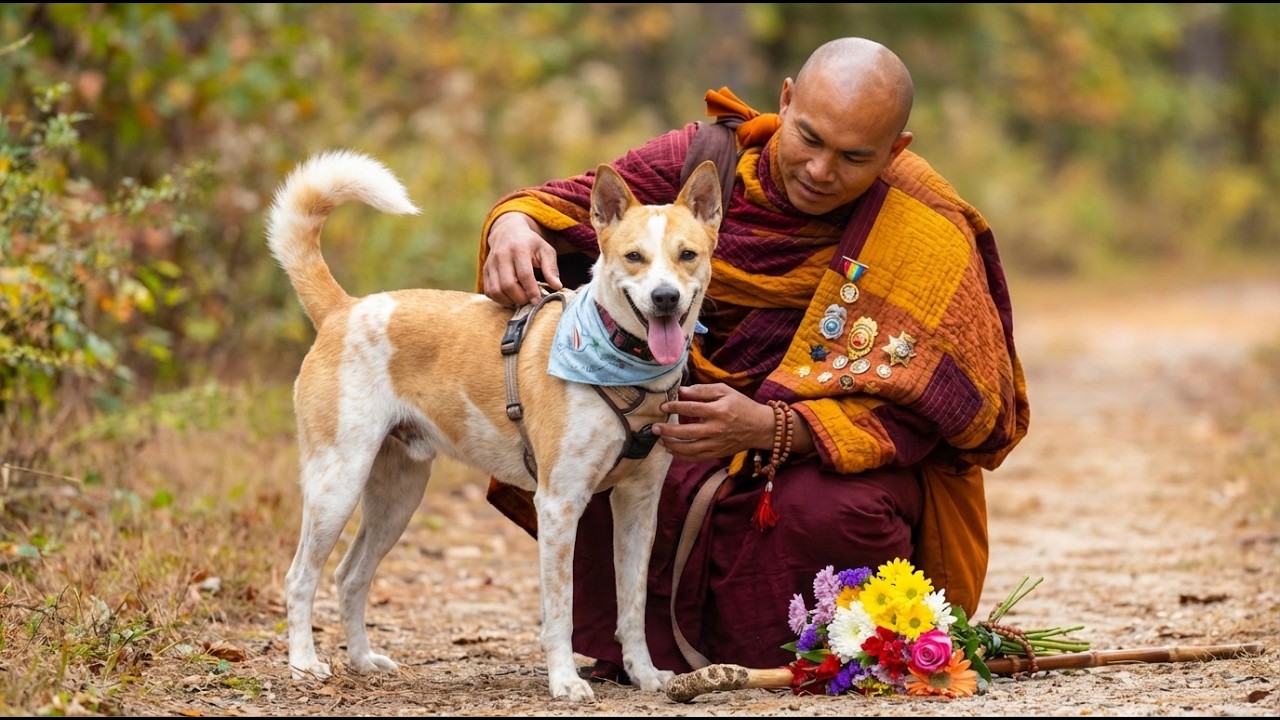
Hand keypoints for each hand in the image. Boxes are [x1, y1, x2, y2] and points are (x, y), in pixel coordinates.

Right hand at [481, 212, 562, 305]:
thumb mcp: (545, 251)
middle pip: (508, 285)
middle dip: (520, 298)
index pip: (524, 274)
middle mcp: (502, 255)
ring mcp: (491, 263)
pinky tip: (510, 296)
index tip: (537, 301)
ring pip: (496, 290)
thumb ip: (551, 269)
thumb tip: (557, 287)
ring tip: (521, 298)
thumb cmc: (530, 244)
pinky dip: (500, 299)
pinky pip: (489, 291)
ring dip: (510, 300)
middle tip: (530, 300)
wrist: (507, 232)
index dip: (531, 290)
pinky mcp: (485, 271)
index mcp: (519, 249)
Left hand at [651, 384, 775, 460]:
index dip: (675, 407)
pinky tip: (671, 450)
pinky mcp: (717, 453)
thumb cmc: (741, 405)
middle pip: (687, 432)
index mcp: (718, 410)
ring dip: (672, 445)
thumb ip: (703, 390)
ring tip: (660, 440)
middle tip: (654, 428)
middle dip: (668, 430)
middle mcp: (716, 429)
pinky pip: (696, 457)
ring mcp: (716, 443)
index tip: (664, 407)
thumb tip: (682, 391)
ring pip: (689, 448)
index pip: (691, 409)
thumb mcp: (725, 391)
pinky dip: (682, 456)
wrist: (760, 427)